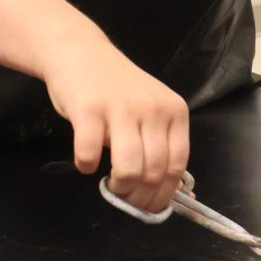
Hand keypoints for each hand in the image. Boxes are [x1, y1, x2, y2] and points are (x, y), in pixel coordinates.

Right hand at [42, 28, 189, 213]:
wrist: (82, 53)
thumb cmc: (119, 89)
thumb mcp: (151, 110)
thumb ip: (162, 144)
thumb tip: (177, 195)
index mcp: (174, 111)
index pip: (178, 164)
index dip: (165, 194)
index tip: (150, 207)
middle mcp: (153, 109)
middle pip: (154, 172)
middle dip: (139, 197)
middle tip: (124, 197)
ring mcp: (122, 108)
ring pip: (129, 169)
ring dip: (117, 187)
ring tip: (109, 182)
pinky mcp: (90, 110)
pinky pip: (90, 154)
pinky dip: (86, 166)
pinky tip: (87, 159)